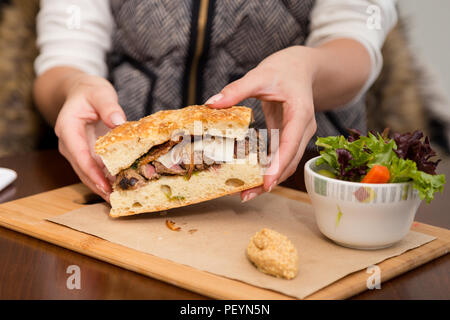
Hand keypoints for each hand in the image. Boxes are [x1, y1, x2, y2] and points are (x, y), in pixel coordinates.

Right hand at [54, 74, 125, 200]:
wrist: (80, 91)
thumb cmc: (89, 91)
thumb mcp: (100, 93)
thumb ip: (109, 106)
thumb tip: (118, 121)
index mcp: (68, 128)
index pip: (79, 154)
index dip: (92, 172)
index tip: (105, 185)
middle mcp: (68, 142)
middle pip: (81, 169)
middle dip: (97, 185)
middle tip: (115, 199)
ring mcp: (75, 149)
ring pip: (86, 172)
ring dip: (100, 186)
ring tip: (117, 198)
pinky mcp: (84, 152)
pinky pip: (92, 168)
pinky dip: (103, 178)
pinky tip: (116, 187)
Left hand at [205, 46, 318, 201]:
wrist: (302, 67)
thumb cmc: (285, 68)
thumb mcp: (260, 75)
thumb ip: (237, 89)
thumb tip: (211, 104)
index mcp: (300, 114)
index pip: (290, 144)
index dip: (278, 165)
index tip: (265, 182)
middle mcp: (304, 128)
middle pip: (290, 161)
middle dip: (270, 180)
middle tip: (245, 195)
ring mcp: (299, 134)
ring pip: (287, 163)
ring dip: (269, 179)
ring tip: (245, 193)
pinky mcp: (290, 136)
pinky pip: (281, 157)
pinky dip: (268, 169)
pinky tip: (251, 177)